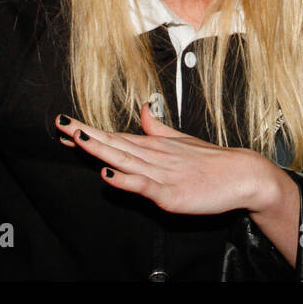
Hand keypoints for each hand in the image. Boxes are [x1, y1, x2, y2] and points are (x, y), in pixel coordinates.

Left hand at [56, 105, 286, 216]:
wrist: (243, 175)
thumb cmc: (211, 161)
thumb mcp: (182, 142)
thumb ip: (158, 129)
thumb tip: (143, 109)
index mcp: (153, 146)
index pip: (115, 137)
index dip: (89, 131)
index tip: (65, 124)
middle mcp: (153, 156)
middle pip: (113, 144)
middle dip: (85, 135)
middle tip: (60, 124)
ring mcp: (161, 174)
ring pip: (124, 160)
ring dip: (99, 150)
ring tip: (76, 138)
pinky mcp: (170, 194)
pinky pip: (143, 186)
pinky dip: (125, 180)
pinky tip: (107, 174)